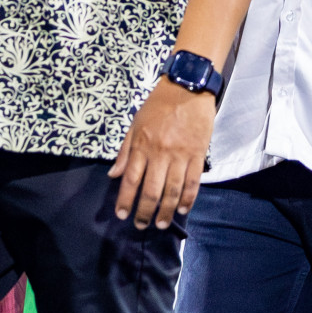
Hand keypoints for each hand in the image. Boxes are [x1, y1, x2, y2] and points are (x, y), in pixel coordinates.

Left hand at [109, 78, 214, 230]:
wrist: (187, 87)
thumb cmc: (158, 104)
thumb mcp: (135, 124)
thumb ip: (125, 151)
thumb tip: (113, 175)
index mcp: (142, 145)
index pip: (131, 179)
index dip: (125, 200)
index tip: (121, 214)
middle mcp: (160, 153)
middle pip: (151, 190)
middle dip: (145, 211)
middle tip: (141, 225)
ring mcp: (180, 155)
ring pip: (172, 190)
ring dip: (166, 211)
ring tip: (161, 223)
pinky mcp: (198, 154)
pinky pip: (193, 182)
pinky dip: (188, 199)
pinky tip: (183, 210)